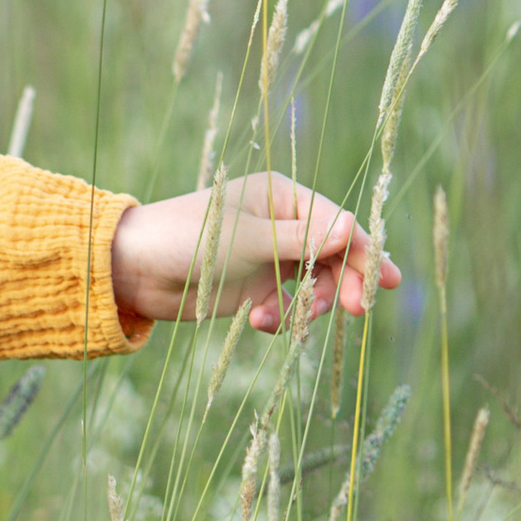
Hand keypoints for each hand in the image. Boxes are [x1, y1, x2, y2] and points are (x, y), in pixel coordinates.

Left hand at [109, 171, 398, 330]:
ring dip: (309, 306)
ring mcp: (269, 258)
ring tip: (288, 320)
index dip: (365, 251)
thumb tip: (353, 227)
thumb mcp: (249, 240)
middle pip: (335, 257)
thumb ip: (302, 240)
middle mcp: (281, 225)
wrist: (135, 269)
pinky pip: (288, 306)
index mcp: (282, 197)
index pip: (338, 224)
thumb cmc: (189, 238)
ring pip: (315, 285)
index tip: (385, 282)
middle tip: (359, 310)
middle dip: (345, 283)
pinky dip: (282, 318)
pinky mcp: (255, 289)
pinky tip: (263, 323)